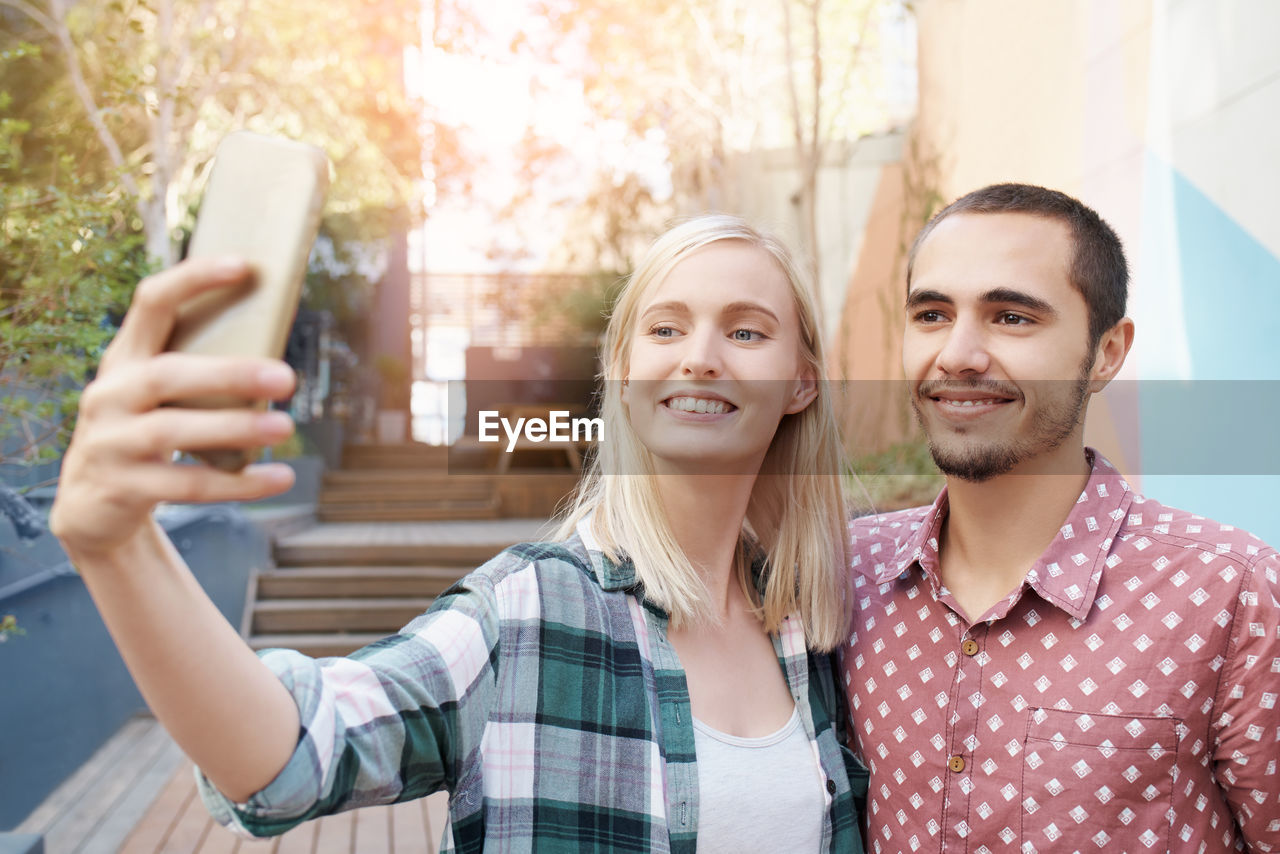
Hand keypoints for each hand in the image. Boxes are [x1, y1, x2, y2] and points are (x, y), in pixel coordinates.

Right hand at [50, 257, 298, 556]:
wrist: (91, 505)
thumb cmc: (145, 432)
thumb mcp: (157, 396)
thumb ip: (198, 372)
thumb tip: (278, 356)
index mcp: (124, 358)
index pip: (151, 303)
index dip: (193, 280)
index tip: (243, 265)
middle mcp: (109, 394)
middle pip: (168, 375)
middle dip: (230, 374)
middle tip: (287, 377)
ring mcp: (110, 442)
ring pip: (174, 430)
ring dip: (235, 429)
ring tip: (285, 427)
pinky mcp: (123, 486)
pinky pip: (187, 485)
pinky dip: (238, 483)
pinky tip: (281, 477)